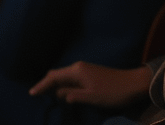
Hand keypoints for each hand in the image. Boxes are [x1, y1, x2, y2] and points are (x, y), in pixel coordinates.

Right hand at [28, 61, 151, 107]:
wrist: (133, 84)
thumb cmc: (113, 92)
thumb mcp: (92, 97)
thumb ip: (73, 95)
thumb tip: (59, 93)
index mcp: (77, 71)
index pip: (54, 77)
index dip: (42, 85)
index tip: (31, 93)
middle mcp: (79, 67)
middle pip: (57, 74)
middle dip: (46, 83)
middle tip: (35, 94)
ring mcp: (85, 69)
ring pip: (64, 75)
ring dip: (54, 83)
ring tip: (44, 93)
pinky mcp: (90, 73)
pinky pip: (70, 77)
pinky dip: (62, 83)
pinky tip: (61, 91)